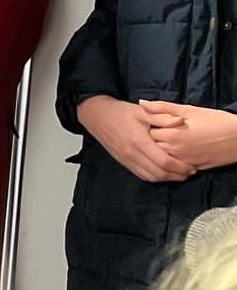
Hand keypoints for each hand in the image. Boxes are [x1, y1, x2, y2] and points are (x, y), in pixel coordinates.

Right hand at [77, 96, 192, 182]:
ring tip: (180, 173)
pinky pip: (142, 175)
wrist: (97, 115)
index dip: (180, 166)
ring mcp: (127, 159)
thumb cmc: (120, 112)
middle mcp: (132, 153)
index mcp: (138, 141)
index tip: (192, 165)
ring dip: (168, 178)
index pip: (164, 161)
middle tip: (190, 171)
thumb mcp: (142, 111)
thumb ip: (162, 117)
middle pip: (159, 173)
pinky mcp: (124, 162)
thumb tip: (181, 120)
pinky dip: (156, 177)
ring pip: (151, 177)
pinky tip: (164, 173)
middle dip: (178, 175)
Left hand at [138, 100, 236, 170]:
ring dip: (161, 150)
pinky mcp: (192, 168)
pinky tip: (177, 151)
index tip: (153, 122)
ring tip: (169, 140)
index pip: (147, 133)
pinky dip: (172, 160)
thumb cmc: (215, 120)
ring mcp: (183, 161)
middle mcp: (175, 150)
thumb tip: (141, 102)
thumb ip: (162, 107)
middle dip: (153, 139)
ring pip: (162, 158)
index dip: (149, 127)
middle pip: (152, 146)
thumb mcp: (188, 110)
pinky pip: (174, 167)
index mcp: (172, 134)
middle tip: (160, 131)